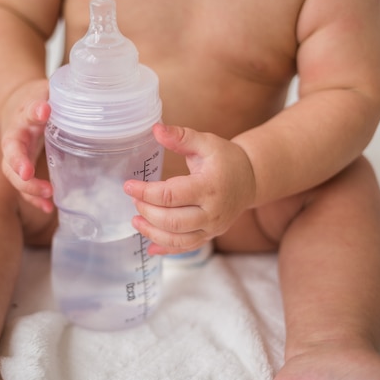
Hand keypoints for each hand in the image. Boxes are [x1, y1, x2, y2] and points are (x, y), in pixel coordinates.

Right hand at [0, 79, 53, 212]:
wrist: (17, 107)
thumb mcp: (48, 91)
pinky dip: (35, 198)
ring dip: (29, 187)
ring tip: (47, 195)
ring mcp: (17, 155)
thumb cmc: (37, 100)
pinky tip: (48, 208)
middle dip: (18, 163)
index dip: (34, 113)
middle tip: (28, 172)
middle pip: (11, 152)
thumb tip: (88, 90)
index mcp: (23, 116)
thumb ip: (62, 93)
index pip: (26, 113)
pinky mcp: (22, 169)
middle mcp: (15, 137)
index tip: (42, 111)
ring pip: (14, 174)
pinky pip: (24, 186)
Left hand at [124, 124, 255, 254]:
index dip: (146, 192)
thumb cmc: (225, 158)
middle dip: (147, 212)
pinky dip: (166, 250)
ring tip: (136, 220)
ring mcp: (212, 227)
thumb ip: (181, 137)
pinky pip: (186, 248)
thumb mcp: (206, 142)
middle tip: (134, 201)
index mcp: (210, 187)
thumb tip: (156, 129)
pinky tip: (150, 247)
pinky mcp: (210, 236)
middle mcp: (212, 212)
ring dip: (152, 233)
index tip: (128, 186)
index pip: (171, 195)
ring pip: (178, 239)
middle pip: (172, 221)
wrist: (251, 179)